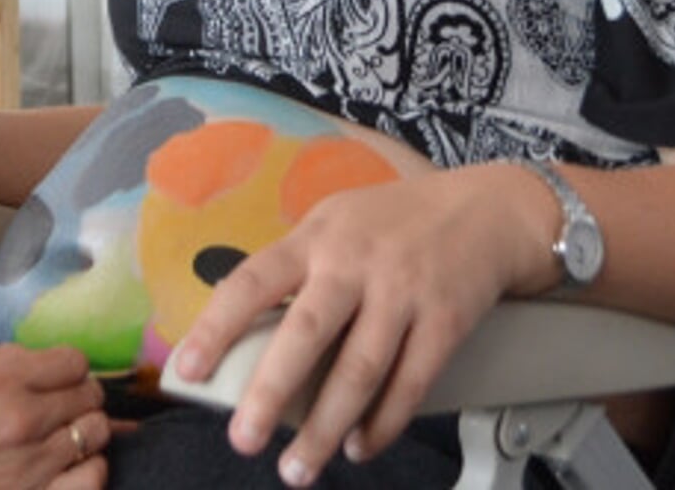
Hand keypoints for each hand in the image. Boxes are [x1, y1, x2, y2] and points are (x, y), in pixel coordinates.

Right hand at [0, 345, 108, 489]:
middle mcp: (20, 417)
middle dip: (78, 398)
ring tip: (64, 437)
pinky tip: (69, 468)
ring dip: (84, 432)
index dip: (68, 369)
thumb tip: (38, 362)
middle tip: (62, 407)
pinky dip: (87, 469)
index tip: (63, 377)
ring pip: (95, 433)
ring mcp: (32, 463)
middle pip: (88, 395)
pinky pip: (91, 477)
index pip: (73, 361)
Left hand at [167, 164, 554, 485]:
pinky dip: (382, 423)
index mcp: (316, 238)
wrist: (487, 210)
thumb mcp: (335, 222)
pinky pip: (410, 383)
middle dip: (270, 392)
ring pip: (360, 370)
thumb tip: (245, 332)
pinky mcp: (445, 321)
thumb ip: (297, 268)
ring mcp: (403, 292)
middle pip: (307, 333)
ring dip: (325, 427)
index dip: (216, 327)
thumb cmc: (395, 222)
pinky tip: (358, 446)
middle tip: (244, 439)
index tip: (187, 372)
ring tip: (298, 468)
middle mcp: (356, 263)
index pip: (253, 281)